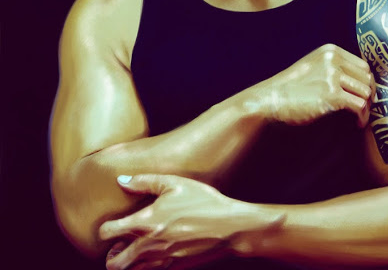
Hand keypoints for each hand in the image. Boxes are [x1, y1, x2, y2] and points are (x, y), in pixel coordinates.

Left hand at [99, 174, 284, 269]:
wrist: (229, 226)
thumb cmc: (203, 201)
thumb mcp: (175, 183)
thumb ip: (145, 182)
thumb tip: (121, 180)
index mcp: (147, 222)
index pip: (108, 232)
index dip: (104, 229)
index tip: (111, 224)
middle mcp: (150, 245)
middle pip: (114, 263)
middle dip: (111, 255)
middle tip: (118, 243)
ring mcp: (162, 260)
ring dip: (127, 263)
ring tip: (135, 249)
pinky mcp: (174, 268)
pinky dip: (146, 267)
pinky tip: (155, 252)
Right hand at [247, 43, 374, 126]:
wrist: (271, 99)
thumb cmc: (291, 87)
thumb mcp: (313, 67)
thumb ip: (334, 67)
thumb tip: (360, 81)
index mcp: (330, 51)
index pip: (363, 66)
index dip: (366, 82)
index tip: (365, 95)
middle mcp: (333, 59)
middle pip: (367, 78)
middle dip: (369, 95)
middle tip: (365, 109)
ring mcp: (332, 76)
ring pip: (366, 92)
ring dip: (366, 108)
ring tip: (360, 118)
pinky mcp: (331, 94)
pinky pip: (359, 106)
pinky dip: (361, 117)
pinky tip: (357, 123)